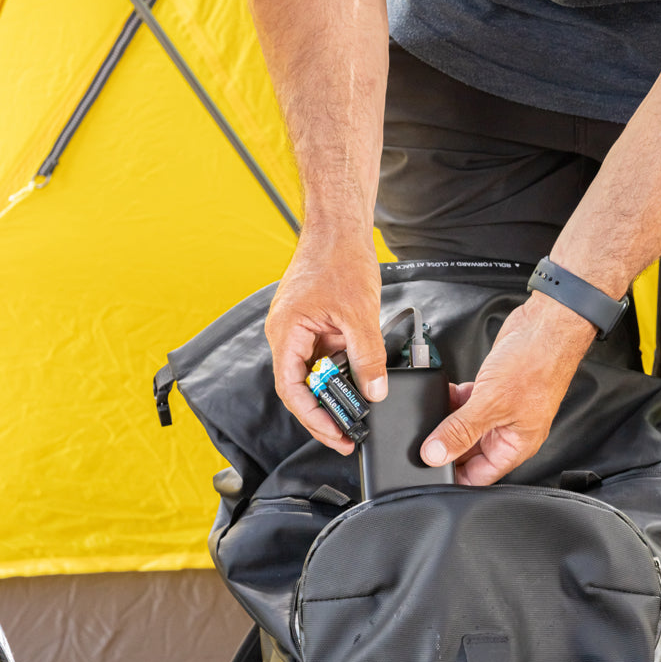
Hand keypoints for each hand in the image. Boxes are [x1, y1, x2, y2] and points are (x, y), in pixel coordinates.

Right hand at [265, 229, 387, 453]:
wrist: (340, 228)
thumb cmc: (339, 258)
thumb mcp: (360, 315)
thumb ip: (368, 357)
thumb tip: (374, 391)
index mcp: (286, 333)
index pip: (291, 389)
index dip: (312, 417)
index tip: (334, 434)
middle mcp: (287, 334)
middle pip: (300, 386)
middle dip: (324, 412)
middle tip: (348, 434)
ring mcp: (300, 329)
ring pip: (314, 373)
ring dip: (334, 391)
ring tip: (357, 412)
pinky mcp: (315, 324)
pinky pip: (324, 356)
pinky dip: (341, 371)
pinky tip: (358, 381)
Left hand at [420, 293, 596, 484]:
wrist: (544, 325)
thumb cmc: (536, 364)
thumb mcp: (491, 403)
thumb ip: (460, 430)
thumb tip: (435, 455)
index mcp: (516, 445)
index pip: (479, 476)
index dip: (454, 478)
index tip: (428, 472)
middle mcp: (507, 430)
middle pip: (468, 451)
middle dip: (445, 447)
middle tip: (421, 443)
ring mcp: (498, 408)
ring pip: (464, 425)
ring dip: (445, 421)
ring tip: (427, 419)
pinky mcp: (489, 388)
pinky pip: (464, 403)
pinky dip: (450, 400)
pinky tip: (440, 394)